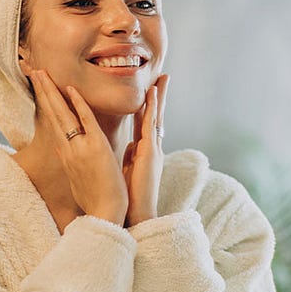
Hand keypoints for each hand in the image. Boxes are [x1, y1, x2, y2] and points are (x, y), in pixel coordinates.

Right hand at [29, 70, 128, 225]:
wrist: (105, 214)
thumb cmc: (94, 200)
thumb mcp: (76, 178)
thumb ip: (68, 159)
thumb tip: (59, 146)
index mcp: (66, 154)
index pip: (53, 123)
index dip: (46, 103)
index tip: (39, 87)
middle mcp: (69, 149)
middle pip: (53, 114)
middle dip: (43, 91)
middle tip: (34, 71)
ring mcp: (80, 148)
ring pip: (63, 114)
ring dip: (52, 92)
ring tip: (42, 73)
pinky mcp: (95, 148)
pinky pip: (85, 121)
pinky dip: (78, 105)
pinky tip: (70, 89)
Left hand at [123, 74, 168, 226]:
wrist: (135, 215)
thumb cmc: (129, 197)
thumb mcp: (127, 170)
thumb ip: (129, 156)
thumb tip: (129, 145)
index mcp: (144, 152)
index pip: (146, 123)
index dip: (148, 106)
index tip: (150, 90)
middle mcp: (151, 148)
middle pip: (155, 116)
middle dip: (159, 96)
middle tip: (163, 77)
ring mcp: (152, 149)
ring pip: (156, 117)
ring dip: (158, 97)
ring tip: (161, 79)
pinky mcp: (150, 153)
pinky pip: (151, 125)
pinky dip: (152, 108)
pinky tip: (152, 94)